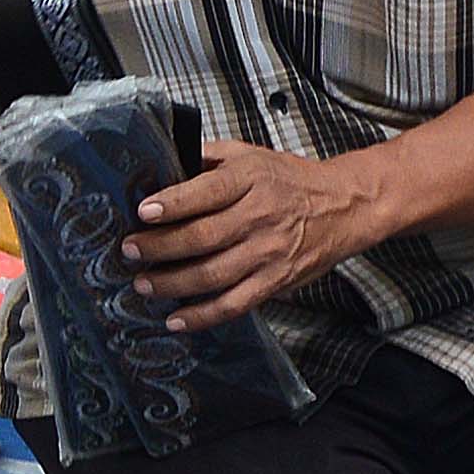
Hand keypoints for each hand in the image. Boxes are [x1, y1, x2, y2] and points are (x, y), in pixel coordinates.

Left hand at [124, 138, 397, 331]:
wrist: (344, 206)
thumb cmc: (288, 179)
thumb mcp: (249, 155)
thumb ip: (206, 158)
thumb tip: (157, 162)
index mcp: (250, 179)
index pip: (207, 192)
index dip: (173, 203)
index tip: (143, 212)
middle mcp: (260, 216)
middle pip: (203, 237)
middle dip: (159, 248)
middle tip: (129, 251)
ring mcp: (269, 252)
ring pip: (213, 274)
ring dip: (172, 283)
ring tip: (143, 283)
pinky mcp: (276, 281)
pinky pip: (235, 303)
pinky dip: (203, 315)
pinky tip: (176, 319)